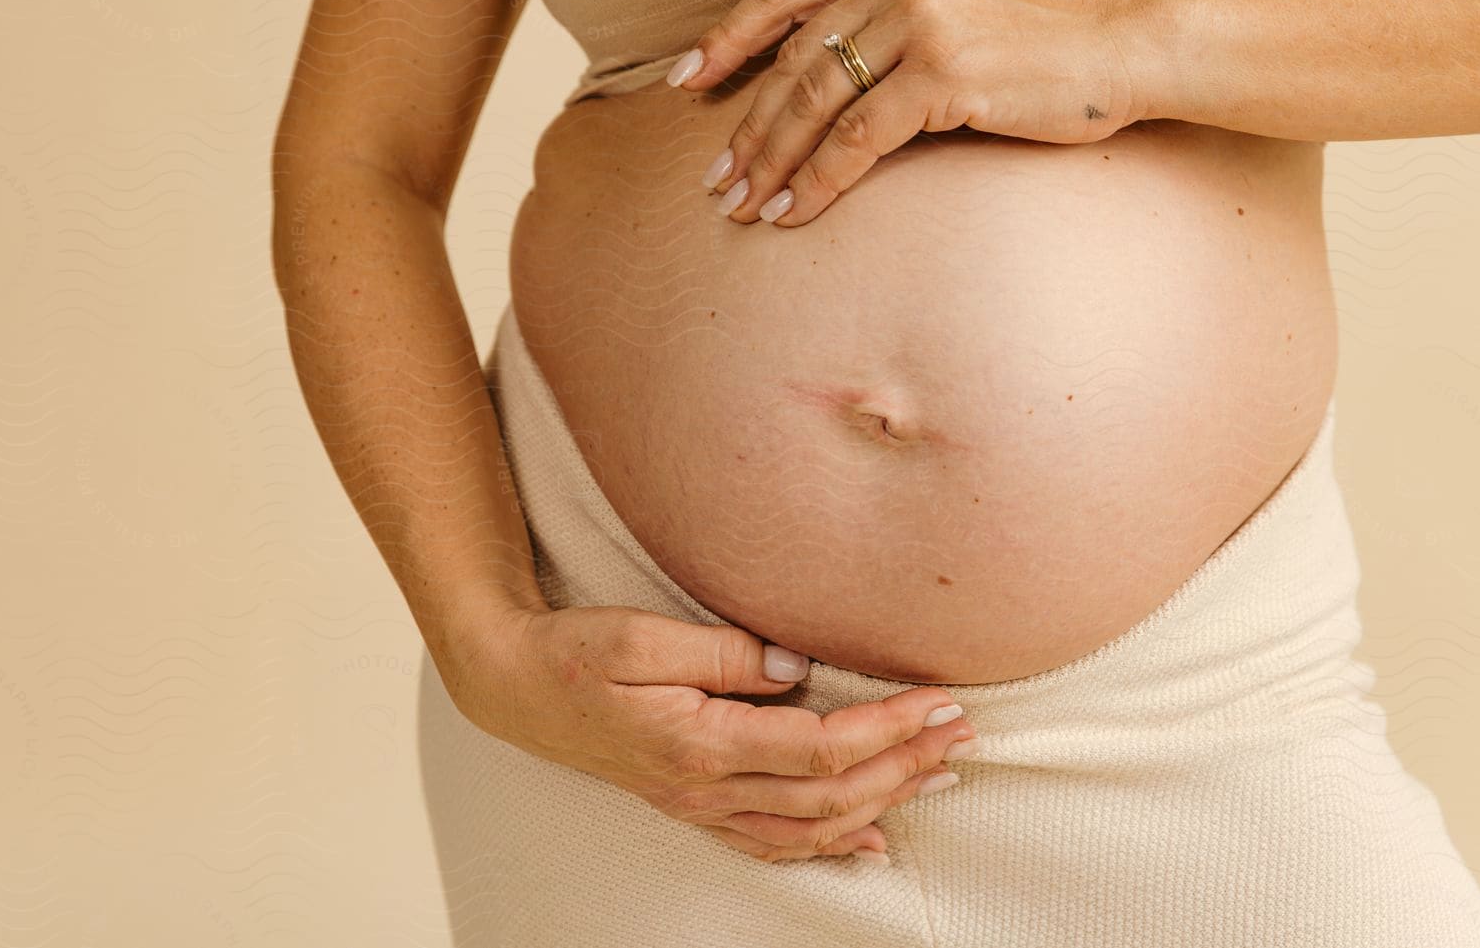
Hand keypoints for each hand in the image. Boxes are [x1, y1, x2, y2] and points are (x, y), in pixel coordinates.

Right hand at [445, 603, 978, 862]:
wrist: (514, 687)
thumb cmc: (576, 652)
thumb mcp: (641, 634)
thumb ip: (721, 650)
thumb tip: (794, 665)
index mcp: (701, 743)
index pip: (820, 748)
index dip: (888, 727)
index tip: (939, 700)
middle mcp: (707, 789)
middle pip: (832, 794)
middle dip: (907, 764)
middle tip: (964, 732)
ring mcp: (700, 806)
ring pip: (812, 828)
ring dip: (884, 801)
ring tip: (941, 774)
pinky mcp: (693, 806)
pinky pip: (773, 843)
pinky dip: (831, 846)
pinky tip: (871, 840)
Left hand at [674, 0, 1151, 226]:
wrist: (1125, 46)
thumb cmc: (1045, 39)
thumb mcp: (960, 1)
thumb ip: (894, 16)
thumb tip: (828, 70)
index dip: (730, 36)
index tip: (688, 79)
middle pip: (794, 60)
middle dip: (747, 127)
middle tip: (717, 179)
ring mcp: (920, 21)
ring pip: (815, 102)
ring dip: (771, 162)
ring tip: (744, 206)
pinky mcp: (942, 73)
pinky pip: (856, 139)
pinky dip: (818, 182)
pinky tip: (795, 212)